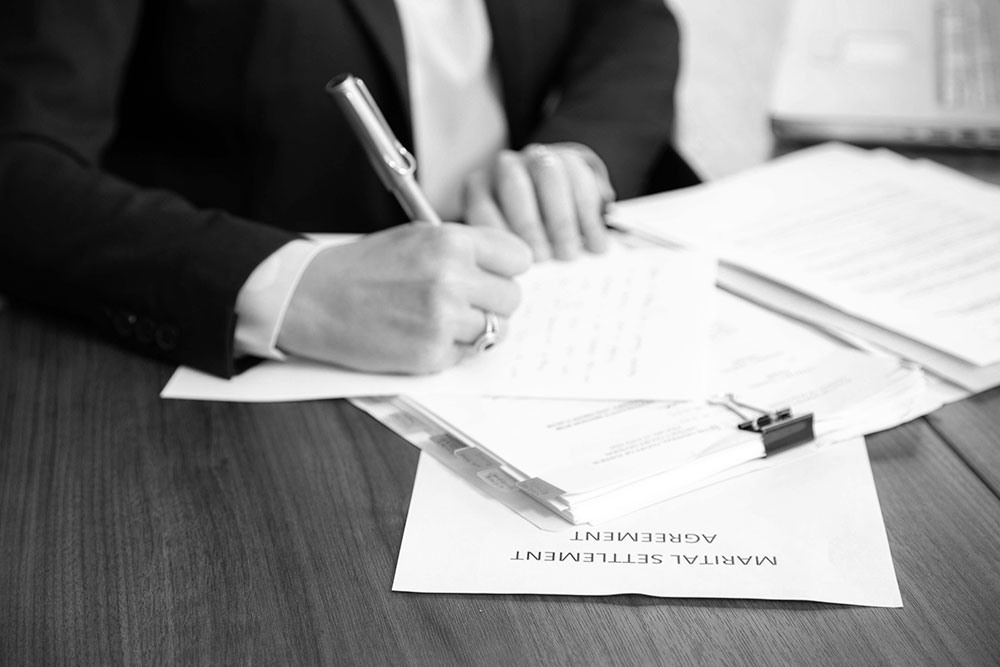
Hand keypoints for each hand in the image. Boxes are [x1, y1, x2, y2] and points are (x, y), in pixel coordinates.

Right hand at [276, 222, 531, 373]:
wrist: (314, 299)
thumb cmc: (364, 267)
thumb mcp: (417, 237)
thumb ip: (464, 248)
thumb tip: (504, 268)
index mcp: (451, 242)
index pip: (519, 258)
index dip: (504, 268)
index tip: (490, 275)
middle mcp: (452, 279)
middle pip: (512, 298)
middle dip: (491, 301)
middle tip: (462, 301)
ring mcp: (443, 319)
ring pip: (495, 330)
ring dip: (474, 328)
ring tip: (441, 319)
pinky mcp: (432, 354)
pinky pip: (466, 355)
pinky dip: (450, 349)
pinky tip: (422, 334)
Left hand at [463, 143, 614, 261]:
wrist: (555, 203)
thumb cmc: (524, 237)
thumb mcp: (507, 245)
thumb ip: (505, 253)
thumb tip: (510, 281)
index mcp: (480, 188)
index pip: (481, 205)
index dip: (498, 235)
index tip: (514, 261)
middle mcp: (505, 168)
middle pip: (515, 187)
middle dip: (529, 226)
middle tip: (543, 259)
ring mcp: (537, 158)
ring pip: (550, 177)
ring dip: (561, 221)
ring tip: (568, 255)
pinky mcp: (569, 157)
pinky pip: (581, 179)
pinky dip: (589, 217)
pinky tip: (595, 245)